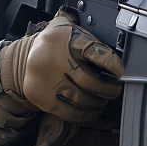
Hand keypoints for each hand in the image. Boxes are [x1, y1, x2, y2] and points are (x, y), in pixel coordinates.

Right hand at [0, 9, 123, 123]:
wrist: (24, 56)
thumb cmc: (57, 44)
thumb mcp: (71, 30)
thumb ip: (90, 38)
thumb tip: (118, 52)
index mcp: (65, 38)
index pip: (92, 50)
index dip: (110, 62)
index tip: (121, 71)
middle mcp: (53, 58)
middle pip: (88, 80)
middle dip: (108, 89)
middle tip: (116, 91)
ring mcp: (45, 79)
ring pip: (80, 98)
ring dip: (97, 103)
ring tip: (104, 101)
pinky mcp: (40, 96)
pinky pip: (67, 112)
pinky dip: (84, 115)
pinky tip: (92, 112)